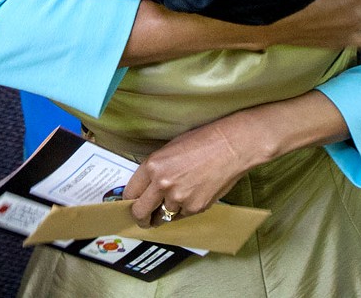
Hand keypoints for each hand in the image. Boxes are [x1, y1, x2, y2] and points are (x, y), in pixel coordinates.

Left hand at [124, 116, 262, 224]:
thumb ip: (155, 170)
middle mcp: (162, 184)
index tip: (132, 204)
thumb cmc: (203, 141)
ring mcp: (179, 198)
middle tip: (144, 218)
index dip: (130, 201)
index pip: (130, 194)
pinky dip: (185, 209)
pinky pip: (183, 215)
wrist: (231, 146)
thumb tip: (146, 188)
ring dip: (167, 211)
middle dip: (141, 218)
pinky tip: (194, 193)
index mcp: (152, 166)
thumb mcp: (170, 149)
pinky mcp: (195, 208)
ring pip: (164, 216)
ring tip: (179, 196)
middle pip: (140, 213)